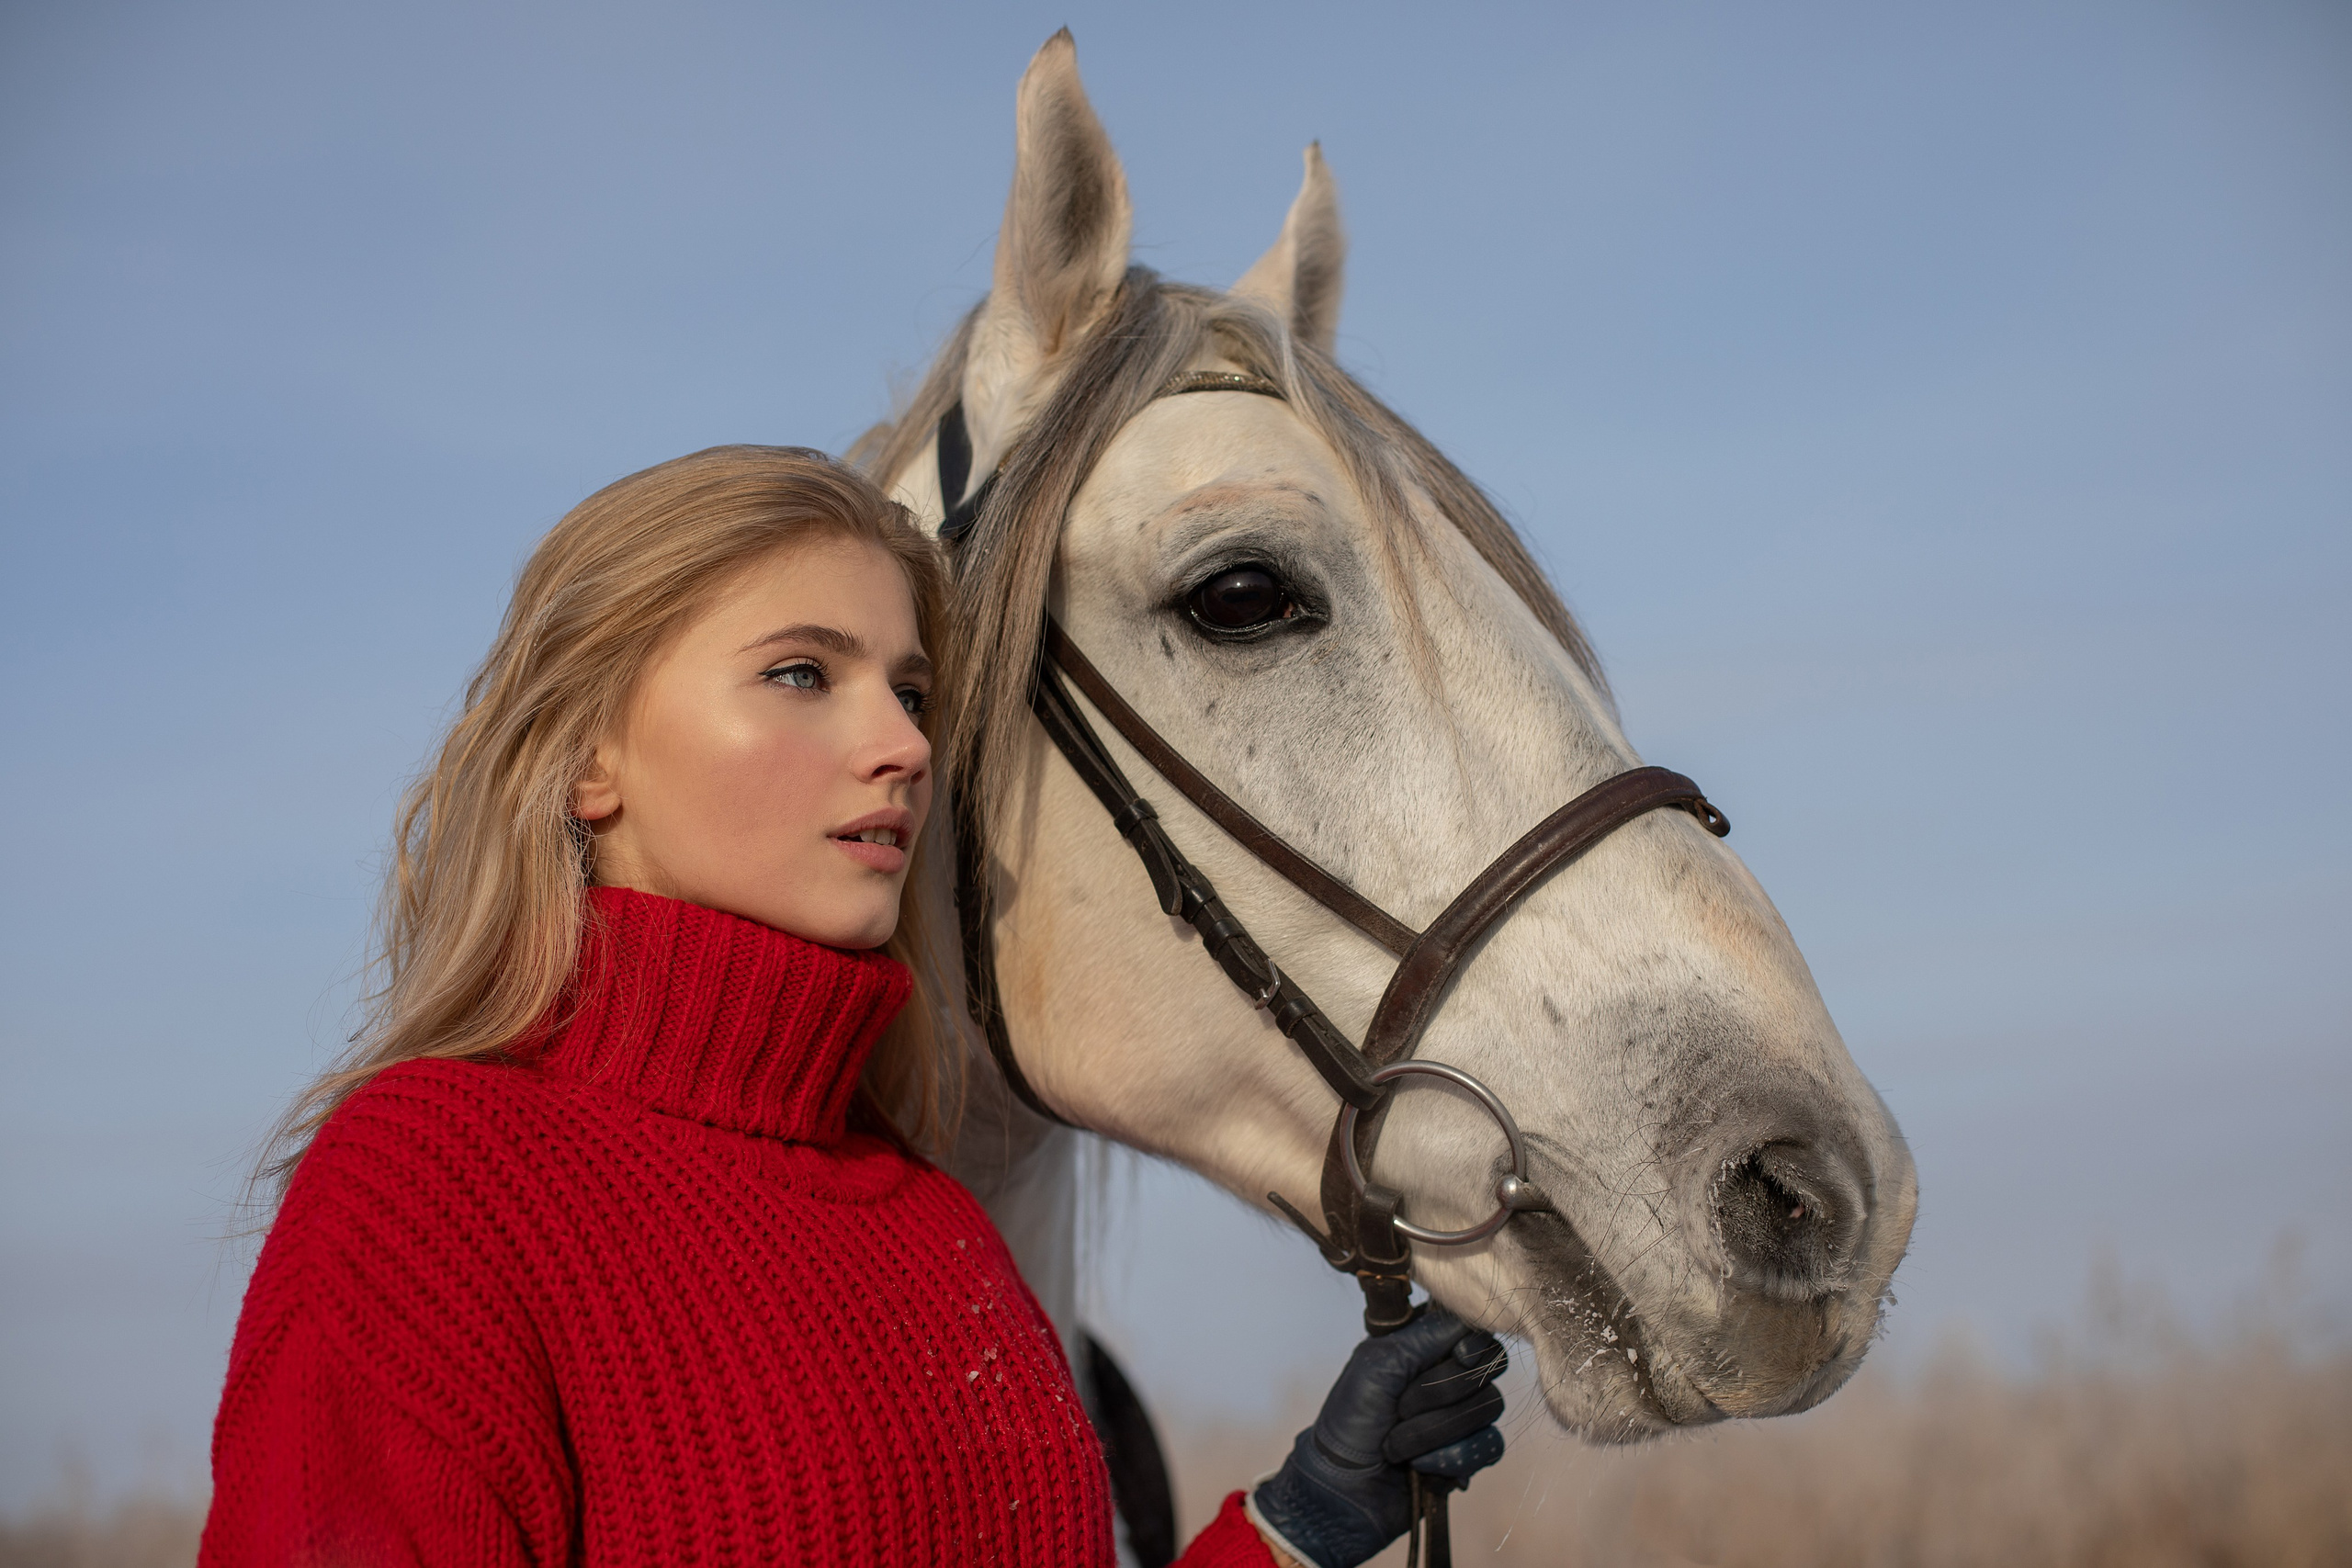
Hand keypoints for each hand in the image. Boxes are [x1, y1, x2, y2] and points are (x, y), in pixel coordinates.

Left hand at [1247, 1306, 1507, 1567]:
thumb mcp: (1376, 1365)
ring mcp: (1461, 1416)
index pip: (1474, 1329)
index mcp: (1424, 1347)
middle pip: (1489, 1366)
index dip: (1473, 1343)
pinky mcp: (1470, 1454)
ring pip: (1488, 1406)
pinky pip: (1489, 1445)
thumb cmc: (1350, 1421)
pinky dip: (1451, 1458)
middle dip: (1440, 1392)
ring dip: (1435, 1430)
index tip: (1456, 1356)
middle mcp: (1448, 1376)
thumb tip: (1467, 1318)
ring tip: (1398, 1445)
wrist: (1342, 1489)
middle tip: (1400, 1407)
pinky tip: (1422, 1467)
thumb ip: (1424, 1336)